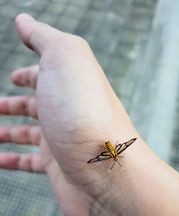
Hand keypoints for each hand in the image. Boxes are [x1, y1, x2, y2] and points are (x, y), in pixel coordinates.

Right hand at [0, 14, 136, 215]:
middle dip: (14, 104)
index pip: (47, 75)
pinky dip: (11, 160)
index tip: (12, 78)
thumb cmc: (84, 113)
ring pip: (30, 134)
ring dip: (8, 131)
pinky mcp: (56, 168)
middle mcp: (68, 112)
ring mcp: (62, 141)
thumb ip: (44, 38)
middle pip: (37, 105)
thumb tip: (24, 20)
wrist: (104, 169)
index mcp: (70, 86)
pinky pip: (28, 162)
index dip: (28, 74)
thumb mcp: (64, 60)